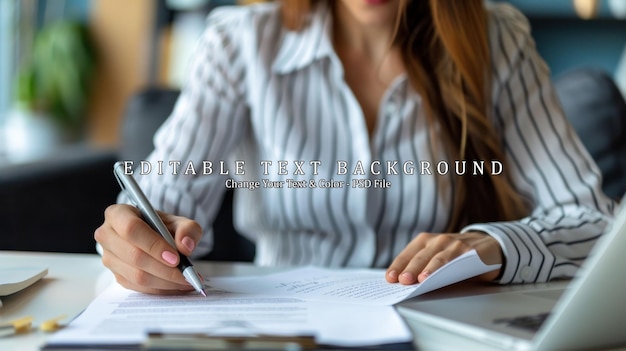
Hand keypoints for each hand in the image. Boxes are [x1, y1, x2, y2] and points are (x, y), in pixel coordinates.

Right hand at [94, 204, 202, 293]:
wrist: (155, 236)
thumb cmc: (163, 226)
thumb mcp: (179, 221)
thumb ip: (187, 229)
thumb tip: (186, 245)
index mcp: (118, 214)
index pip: (132, 229)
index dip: (154, 245)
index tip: (176, 258)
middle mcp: (107, 235)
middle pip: (134, 256)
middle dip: (164, 268)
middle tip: (186, 274)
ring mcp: (109, 258)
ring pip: (136, 276)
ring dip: (166, 282)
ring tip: (187, 281)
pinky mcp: (117, 276)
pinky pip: (139, 288)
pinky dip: (162, 289)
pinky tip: (178, 285)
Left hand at [386, 232, 502, 284]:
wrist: (489, 245)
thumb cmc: (457, 254)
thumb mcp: (438, 256)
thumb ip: (424, 267)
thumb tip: (406, 285)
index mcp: (425, 241)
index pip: (407, 254)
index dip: (398, 266)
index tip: (390, 278)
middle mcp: (438, 240)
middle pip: (420, 256)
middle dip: (410, 269)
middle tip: (402, 280)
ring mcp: (454, 244)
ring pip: (437, 258)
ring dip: (428, 269)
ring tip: (421, 280)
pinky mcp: (470, 250)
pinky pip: (458, 260)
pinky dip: (449, 267)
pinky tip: (444, 275)